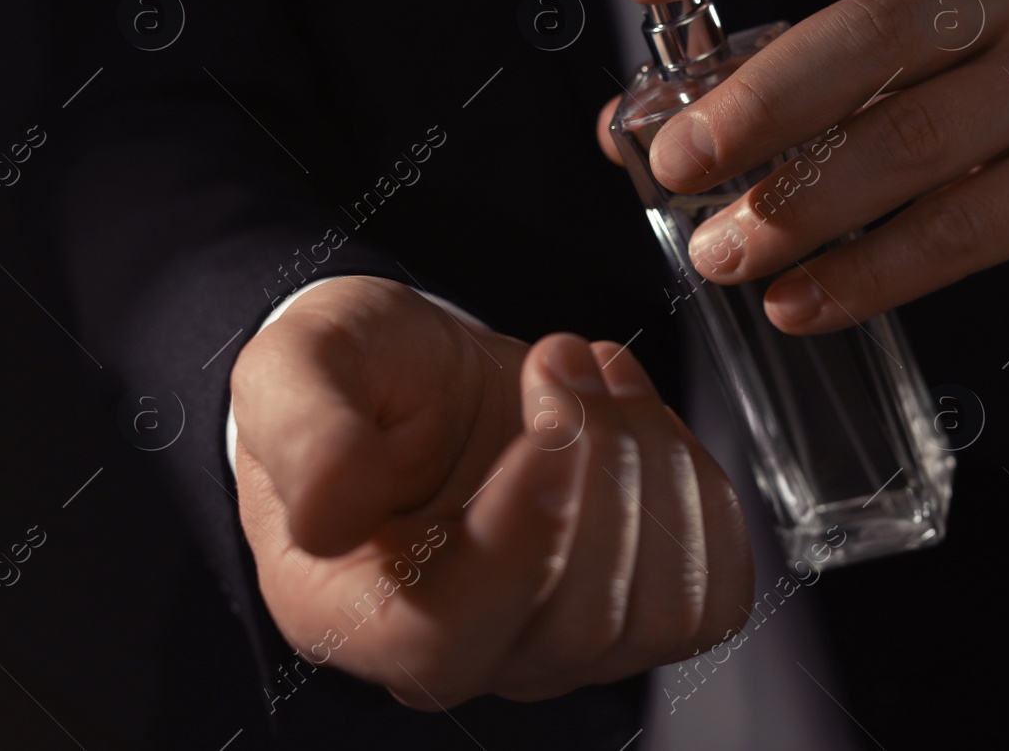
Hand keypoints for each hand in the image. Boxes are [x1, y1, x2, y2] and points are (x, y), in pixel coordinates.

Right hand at [229, 276, 752, 706]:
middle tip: (563, 356)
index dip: (523, 530)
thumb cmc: (357, 378)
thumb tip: (327, 515)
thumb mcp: (296, 368)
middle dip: (599, 464)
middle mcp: (460, 652)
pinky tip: (641, 420)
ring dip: (655, 466)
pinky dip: (702, 494)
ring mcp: (554, 644)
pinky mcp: (632, 612)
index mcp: (352, 614)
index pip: (451, 636)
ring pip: (659, 611)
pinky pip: (711, 595)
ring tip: (599, 374)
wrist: (420, 379)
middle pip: (576, 622)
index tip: (545, 418)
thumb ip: (302, 432)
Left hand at [596, 0, 1008, 332]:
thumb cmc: (974, 97)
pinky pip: (958, 229)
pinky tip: (798, 302)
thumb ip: (769, 78)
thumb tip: (625, 134)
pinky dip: (866, 274)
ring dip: (801, 205)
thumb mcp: (886, 62)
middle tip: (678, 167)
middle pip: (875, 29)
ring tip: (723, 256)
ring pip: (914, 136)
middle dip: (761, 103)